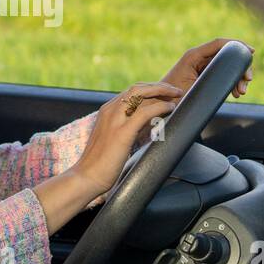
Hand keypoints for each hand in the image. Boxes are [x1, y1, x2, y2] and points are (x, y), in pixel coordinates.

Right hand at [71, 81, 182, 203]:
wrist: (86, 177)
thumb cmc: (100, 163)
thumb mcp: (112, 139)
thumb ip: (125, 129)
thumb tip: (144, 127)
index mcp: (107, 111)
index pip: (131, 91)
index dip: (150, 89)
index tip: (165, 93)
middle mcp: (109, 110)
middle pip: (137, 88)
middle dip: (159, 86)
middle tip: (175, 91)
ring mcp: (115, 120)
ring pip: (140, 94)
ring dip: (162, 92)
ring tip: (176, 96)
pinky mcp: (122, 133)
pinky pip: (144, 113)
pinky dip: (160, 107)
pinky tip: (170, 108)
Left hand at [162, 38, 254, 98]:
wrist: (157, 107)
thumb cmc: (171, 99)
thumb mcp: (192, 90)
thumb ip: (209, 82)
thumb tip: (228, 79)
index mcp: (193, 56)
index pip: (219, 43)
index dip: (237, 45)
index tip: (250, 51)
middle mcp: (197, 58)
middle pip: (226, 55)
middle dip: (240, 67)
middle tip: (247, 81)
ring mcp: (199, 66)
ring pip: (226, 65)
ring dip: (237, 77)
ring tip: (240, 92)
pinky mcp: (201, 75)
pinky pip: (221, 73)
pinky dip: (230, 82)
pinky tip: (235, 93)